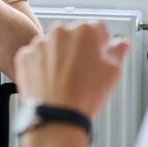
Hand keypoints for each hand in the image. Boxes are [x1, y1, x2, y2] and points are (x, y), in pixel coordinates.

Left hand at [14, 22, 130, 117]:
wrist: (57, 117)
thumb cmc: (85, 95)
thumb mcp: (113, 72)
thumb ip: (118, 52)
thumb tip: (122, 43)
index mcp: (84, 31)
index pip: (97, 29)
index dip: (101, 43)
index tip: (100, 54)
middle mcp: (60, 32)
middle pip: (73, 36)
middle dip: (79, 49)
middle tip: (83, 71)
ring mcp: (40, 44)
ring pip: (53, 46)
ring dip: (60, 57)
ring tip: (66, 80)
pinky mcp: (25, 57)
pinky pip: (36, 57)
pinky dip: (42, 67)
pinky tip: (51, 82)